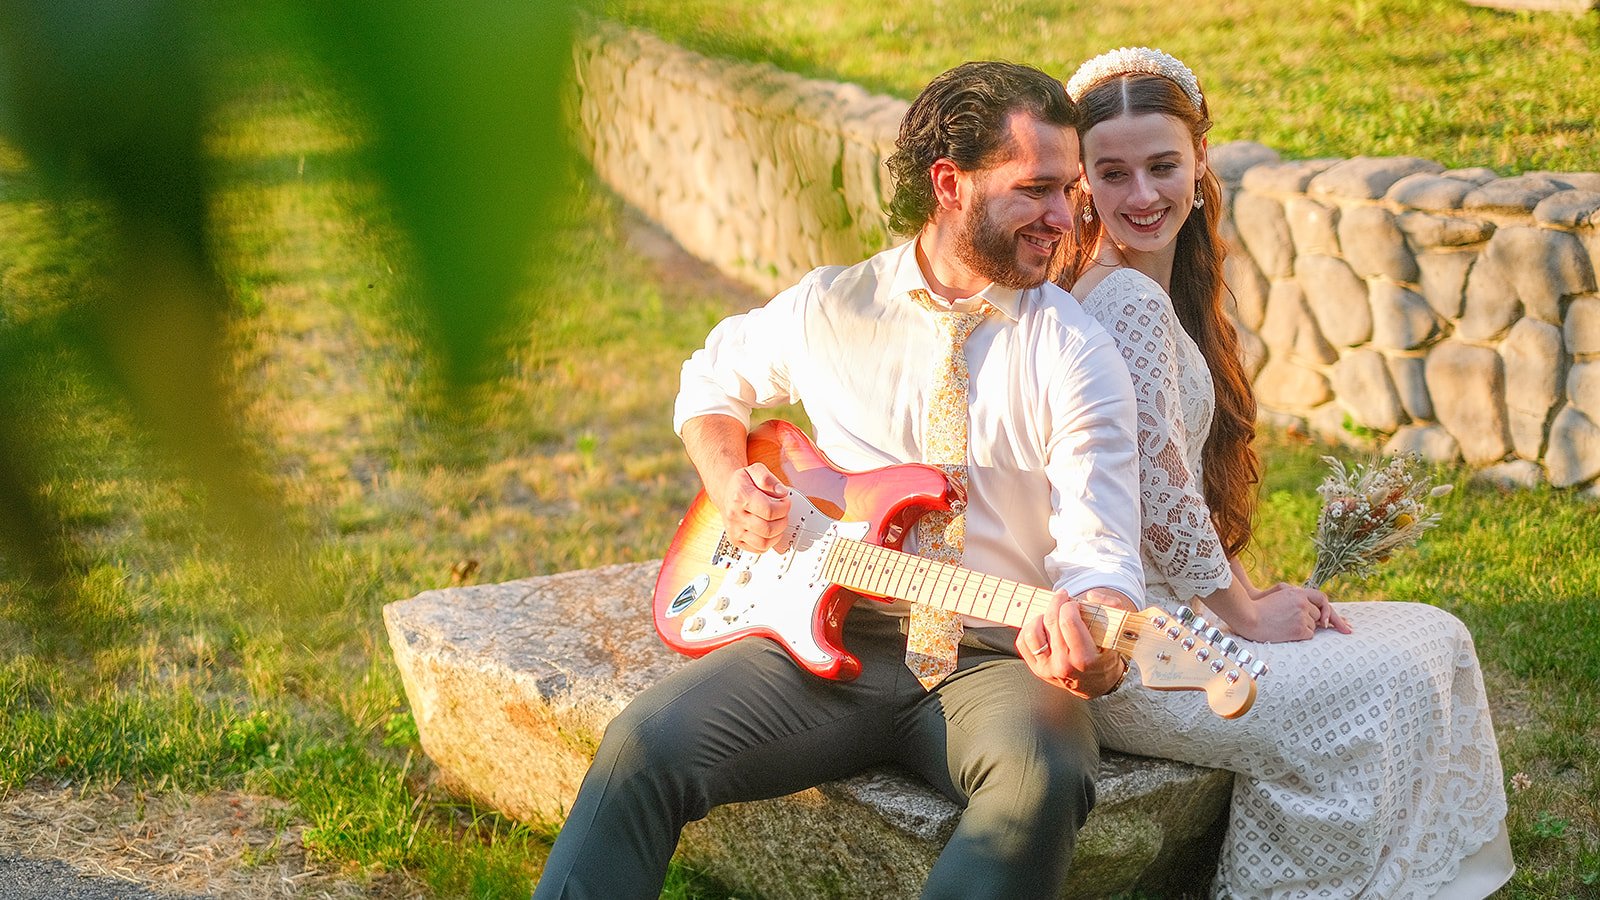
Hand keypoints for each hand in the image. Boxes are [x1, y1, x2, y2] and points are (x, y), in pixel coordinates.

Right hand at [709, 463, 791, 551]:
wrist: (726, 492)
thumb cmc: (742, 483)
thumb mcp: (755, 470)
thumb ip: (769, 478)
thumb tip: (781, 492)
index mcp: (740, 497)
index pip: (769, 511)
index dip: (784, 508)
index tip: (786, 502)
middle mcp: (735, 515)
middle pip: (768, 528)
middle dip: (783, 521)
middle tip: (783, 513)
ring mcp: (735, 530)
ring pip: (764, 542)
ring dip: (777, 534)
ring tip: (778, 522)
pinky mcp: (736, 540)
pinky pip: (758, 549)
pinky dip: (769, 543)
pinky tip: (770, 532)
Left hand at [1015, 588, 1133, 697]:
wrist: (1099, 684)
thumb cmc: (1107, 656)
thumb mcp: (1117, 634)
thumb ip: (1111, 609)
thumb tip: (1091, 596)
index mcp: (1084, 658)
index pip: (1068, 622)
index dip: (1069, 605)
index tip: (1074, 603)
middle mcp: (1063, 665)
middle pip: (1051, 622)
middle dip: (1057, 604)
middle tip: (1063, 600)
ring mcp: (1047, 668)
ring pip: (1032, 632)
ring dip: (1041, 617)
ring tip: (1052, 615)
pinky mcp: (1037, 669)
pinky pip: (1023, 642)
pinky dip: (1029, 629)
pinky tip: (1042, 626)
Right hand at [1238, 583, 1351, 641]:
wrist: (1248, 618)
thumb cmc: (1260, 606)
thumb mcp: (1280, 592)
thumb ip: (1297, 595)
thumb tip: (1315, 607)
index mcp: (1297, 592)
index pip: (1322, 598)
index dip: (1329, 609)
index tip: (1336, 620)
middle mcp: (1302, 603)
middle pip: (1318, 615)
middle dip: (1312, 620)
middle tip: (1301, 625)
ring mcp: (1302, 616)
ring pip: (1314, 626)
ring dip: (1304, 628)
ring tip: (1284, 625)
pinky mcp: (1299, 629)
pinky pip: (1310, 635)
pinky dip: (1301, 635)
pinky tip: (1286, 632)